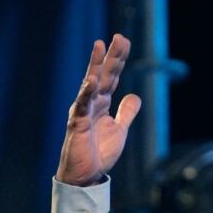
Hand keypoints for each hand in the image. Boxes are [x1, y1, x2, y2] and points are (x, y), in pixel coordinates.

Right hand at [56, 34, 140, 185]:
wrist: (86, 175)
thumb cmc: (99, 153)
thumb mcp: (120, 129)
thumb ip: (127, 112)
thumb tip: (134, 95)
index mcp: (102, 104)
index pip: (112, 76)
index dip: (118, 60)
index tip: (124, 41)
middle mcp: (91, 103)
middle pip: (103, 74)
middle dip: (111, 56)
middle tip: (119, 37)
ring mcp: (83, 111)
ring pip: (90, 84)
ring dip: (96, 65)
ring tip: (100, 46)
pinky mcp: (78, 124)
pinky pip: (82, 106)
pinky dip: (86, 93)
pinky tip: (92, 80)